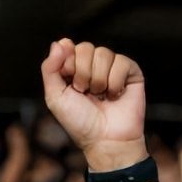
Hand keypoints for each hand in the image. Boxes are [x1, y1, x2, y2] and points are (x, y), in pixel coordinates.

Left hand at [40, 38, 147, 170]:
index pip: (69, 47)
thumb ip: (50, 69)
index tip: (70, 84)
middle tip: (85, 93)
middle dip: (82, 73)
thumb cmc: (79, 122)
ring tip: (100, 96)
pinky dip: (115, 82)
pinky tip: (115, 95)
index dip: (68, 65)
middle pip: (86, 48)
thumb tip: (59, 41)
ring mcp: (112, 68)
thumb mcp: (55, 97)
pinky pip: (122, 61)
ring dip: (98, 80)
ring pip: (104, 54)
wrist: (105, 140)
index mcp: (74, 69)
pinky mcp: (131, 72)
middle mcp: (93, 66)